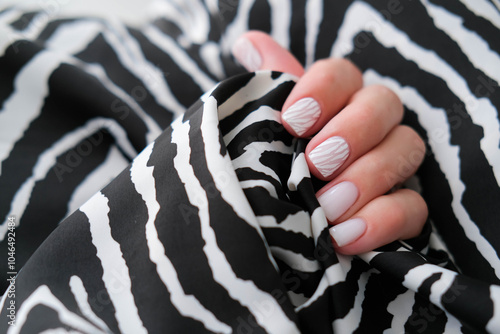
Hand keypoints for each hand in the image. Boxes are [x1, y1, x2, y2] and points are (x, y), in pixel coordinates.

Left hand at [232, 31, 427, 254]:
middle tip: (316, 163)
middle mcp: (369, 124)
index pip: (342, 74)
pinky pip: (413, 207)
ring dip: (367, 178)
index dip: (322, 91)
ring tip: (328, 208)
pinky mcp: (402, 207)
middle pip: (383, 104)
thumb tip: (248, 43)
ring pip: (406, 149)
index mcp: (334, 101)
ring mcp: (391, 163)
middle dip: (351, 133)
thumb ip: (266, 90)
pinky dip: (382, 220)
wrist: (284, 227)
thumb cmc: (274, 170)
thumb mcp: (264, 132)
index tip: (292, 122)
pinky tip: (345, 237)